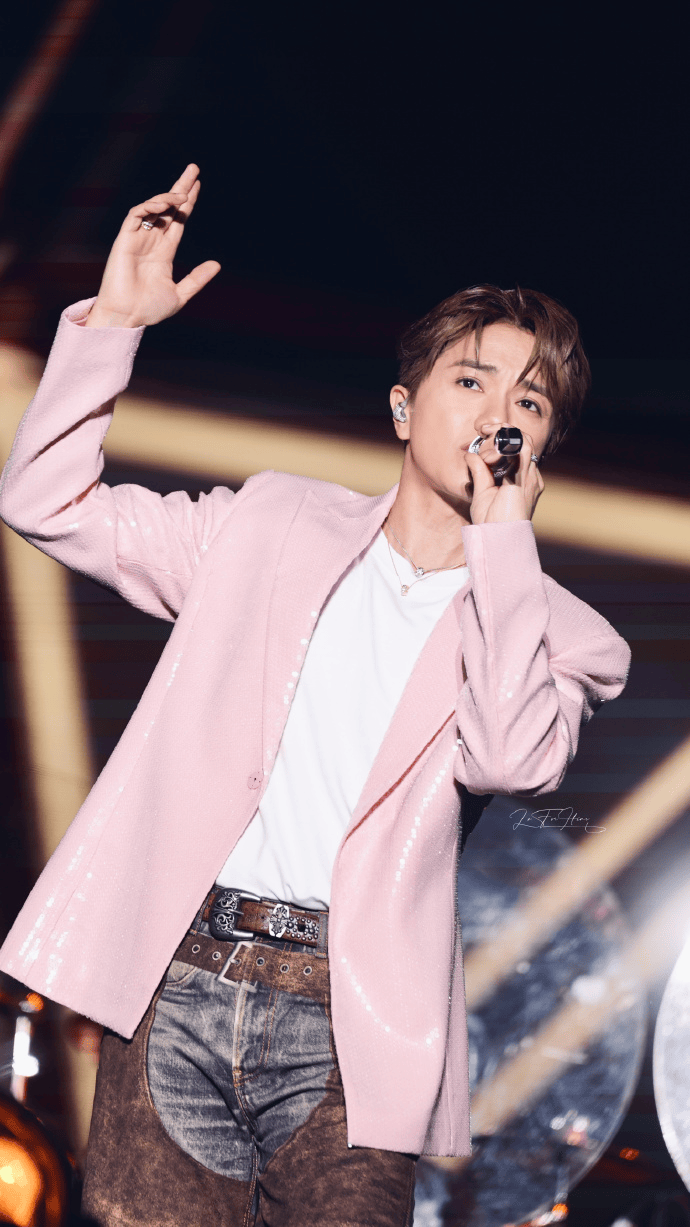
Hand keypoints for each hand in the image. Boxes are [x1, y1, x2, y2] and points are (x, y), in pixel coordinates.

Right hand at [85, 164, 219, 328]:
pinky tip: (165, 205)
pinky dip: (150, 206)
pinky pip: (136, 214)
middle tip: (193, 169)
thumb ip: (197, 279)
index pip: (178, 221)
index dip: (188, 203)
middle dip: (180, 188)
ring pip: (153, 208)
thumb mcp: (180, 294)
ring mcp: (138, 239)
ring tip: (184, 193)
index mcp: (164, 253)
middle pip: (168, 208)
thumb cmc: (149, 310)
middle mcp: (151, 241)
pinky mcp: (125, 239)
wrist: (127, 317)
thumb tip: (216, 264)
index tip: (198, 186)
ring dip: (168, 197)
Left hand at [465, 429, 544, 524]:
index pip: (517, 451)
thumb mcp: (481, 492)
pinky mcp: (527, 479)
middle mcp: (530, 477)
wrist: (500, 538)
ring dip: (506, 432)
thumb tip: (470, 455)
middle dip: (504, 430)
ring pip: (524, 441)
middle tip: (485, 428)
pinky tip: (492, 443)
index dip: (502, 438)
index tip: (484, 434)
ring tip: (488, 430)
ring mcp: (531, 477)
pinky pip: (522, 451)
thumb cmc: (491, 522)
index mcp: (521, 480)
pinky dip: (506, 443)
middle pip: (522, 442)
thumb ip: (479, 472)